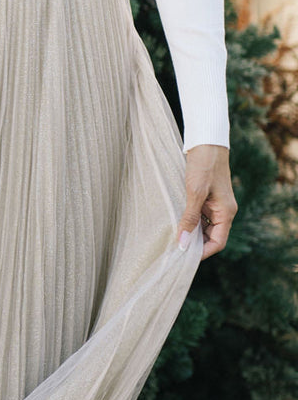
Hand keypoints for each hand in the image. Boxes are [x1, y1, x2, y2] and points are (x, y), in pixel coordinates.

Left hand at [178, 144, 236, 259]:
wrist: (206, 142)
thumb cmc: (203, 165)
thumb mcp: (195, 193)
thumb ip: (189, 218)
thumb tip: (182, 242)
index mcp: (226, 212)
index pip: (218, 242)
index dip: (202, 252)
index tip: (184, 257)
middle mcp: (223, 211)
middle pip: (211, 237)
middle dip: (195, 244)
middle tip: (175, 249)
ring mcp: (215, 205)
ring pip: (204, 228)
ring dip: (191, 233)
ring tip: (173, 237)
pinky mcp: (207, 199)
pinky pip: (200, 217)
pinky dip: (189, 222)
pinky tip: (176, 223)